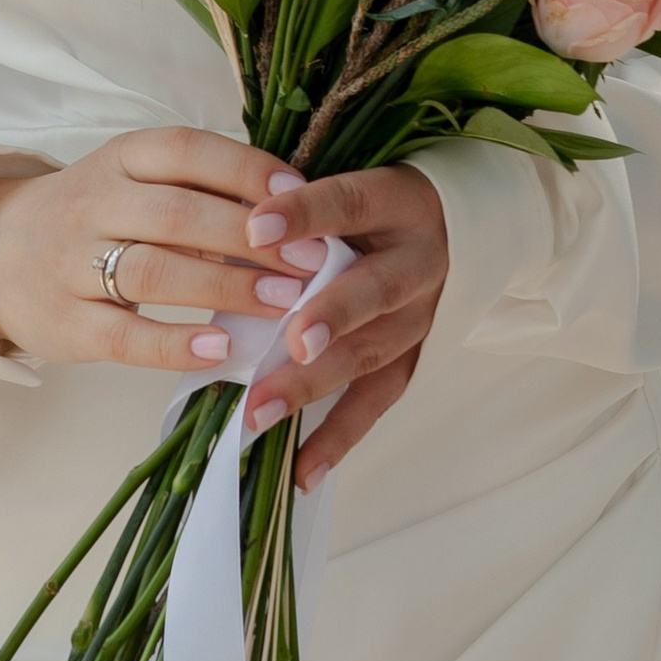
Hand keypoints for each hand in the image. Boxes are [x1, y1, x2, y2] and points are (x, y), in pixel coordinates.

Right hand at [0, 130, 321, 376]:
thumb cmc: (91, 218)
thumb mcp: (134, 185)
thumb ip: (200, 194)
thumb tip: (295, 213)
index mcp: (120, 159)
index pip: (187, 152)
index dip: (246, 170)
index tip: (301, 195)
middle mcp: (93, 204)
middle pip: (179, 214)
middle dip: (252, 236)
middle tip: (312, 258)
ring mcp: (73, 266)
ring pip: (155, 272)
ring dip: (226, 287)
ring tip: (286, 301)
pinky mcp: (66, 325)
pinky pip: (125, 336)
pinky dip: (176, 343)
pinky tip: (222, 348)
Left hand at [232, 162, 450, 486]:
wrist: (446, 228)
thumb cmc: (363, 208)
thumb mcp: (338, 190)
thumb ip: (288, 214)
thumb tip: (214, 236)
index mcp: (396, 201)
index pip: (350, 201)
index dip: (307, 214)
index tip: (255, 228)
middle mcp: (418, 261)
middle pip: (375, 289)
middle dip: (331, 315)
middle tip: (291, 341)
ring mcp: (421, 316)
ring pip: (371, 351)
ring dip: (315, 384)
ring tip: (261, 410)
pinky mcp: (413, 359)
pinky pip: (377, 402)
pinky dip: (339, 438)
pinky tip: (301, 469)